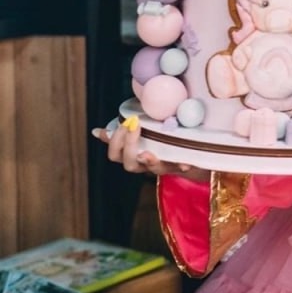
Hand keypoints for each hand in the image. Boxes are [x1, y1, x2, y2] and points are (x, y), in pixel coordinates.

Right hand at [91, 117, 205, 179]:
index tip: (123, 123)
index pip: (115, 155)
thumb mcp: (141, 134)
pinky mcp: (183, 167)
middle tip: (134, 125)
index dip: (114, 142)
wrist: (194, 155)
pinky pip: (182, 169)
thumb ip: (122, 133)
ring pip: (155, 170)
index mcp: (134, 156)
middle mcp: (147, 165)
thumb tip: (96, 131)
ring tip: (149, 153)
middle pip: (130, 165)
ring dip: (151, 161)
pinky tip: (186, 163)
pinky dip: (182, 166)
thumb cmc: (161, 141)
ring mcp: (165, 167)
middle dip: (129, 146)